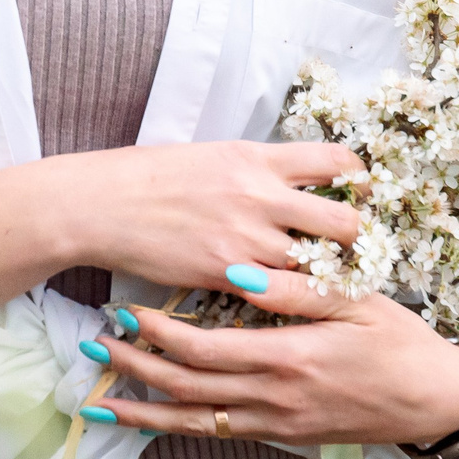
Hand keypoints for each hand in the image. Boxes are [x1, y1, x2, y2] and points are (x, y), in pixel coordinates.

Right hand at [62, 140, 363, 292]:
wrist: (101, 204)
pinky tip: (283, 303)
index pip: (335, 160)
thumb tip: (287, 182)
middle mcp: (260, 195)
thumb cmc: (149, 177)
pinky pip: (278, 295)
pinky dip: (285, 300)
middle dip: (356, 240)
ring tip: (320, 284)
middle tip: (350, 251)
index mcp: (256, 157)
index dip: (357, 179)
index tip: (357, 193)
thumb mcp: (209, 156)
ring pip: (317, 267)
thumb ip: (254, 169)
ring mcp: (246, 238)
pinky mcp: (227, 274)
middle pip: (344, 222)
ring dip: (322, 277)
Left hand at [83, 266, 458, 447]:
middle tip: (92, 344)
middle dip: (135, 366)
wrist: (436, 400)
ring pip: (196, 422)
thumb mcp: (357, 301)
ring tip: (98, 397)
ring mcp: (278, 422)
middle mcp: (277, 398)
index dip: (160, 333)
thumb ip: (296, 289)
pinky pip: (218, 435)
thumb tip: (238, 271)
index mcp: (291, 358)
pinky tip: (148, 421)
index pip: (206, 350)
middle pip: (188, 388)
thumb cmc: (399, 340)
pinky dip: (177, 430)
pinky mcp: (283, 434)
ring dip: (144, 409)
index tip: (125, 310)